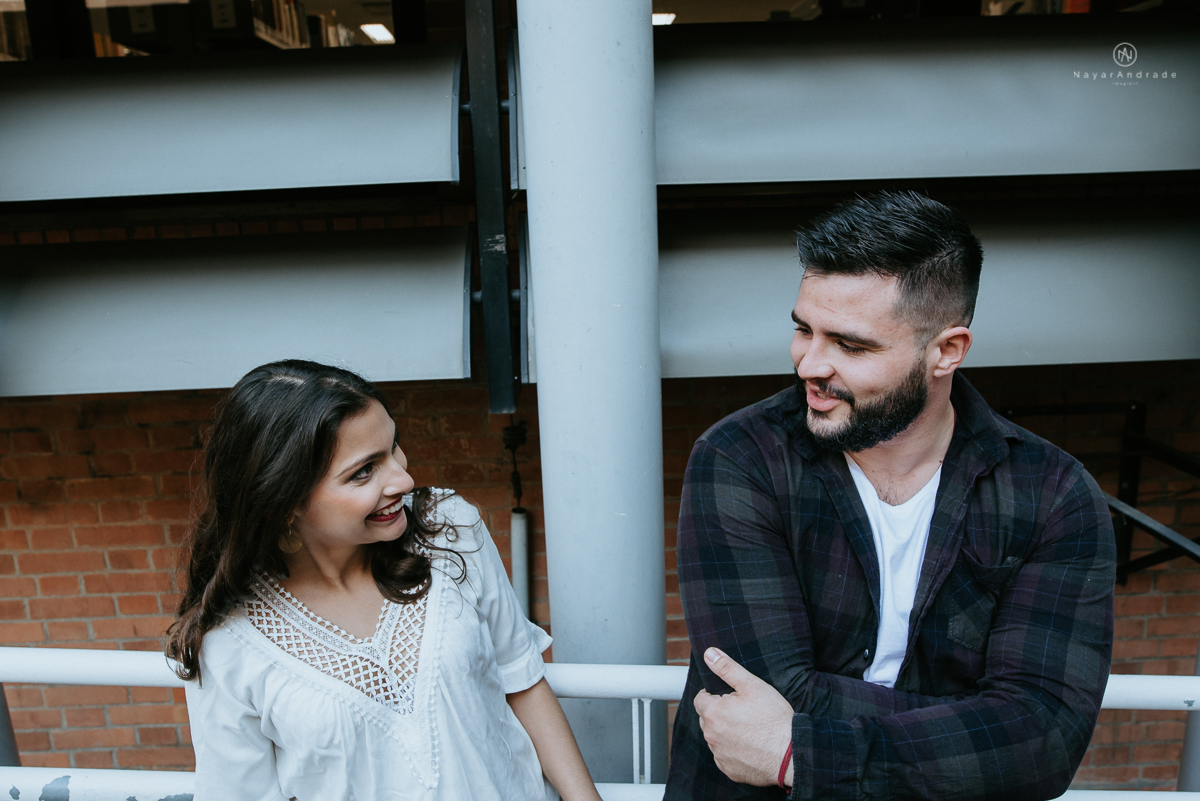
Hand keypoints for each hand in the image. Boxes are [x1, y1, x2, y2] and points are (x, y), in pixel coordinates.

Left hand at [694, 647, 794, 786]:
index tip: (729, 697)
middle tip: (742, 712)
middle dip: (719, 713)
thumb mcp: (752, 685)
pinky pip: (724, 757)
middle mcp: (711, 735)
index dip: (713, 695)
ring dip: (725, 732)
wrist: (791, 753)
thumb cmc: (773, 718)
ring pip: (715, 738)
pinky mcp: (729, 770)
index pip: (700, 699)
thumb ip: (727, 668)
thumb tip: (709, 653)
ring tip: (749, 728)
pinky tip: (750, 745)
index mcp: (713, 713)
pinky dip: (733, 751)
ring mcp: (719, 755)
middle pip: (707, 719)